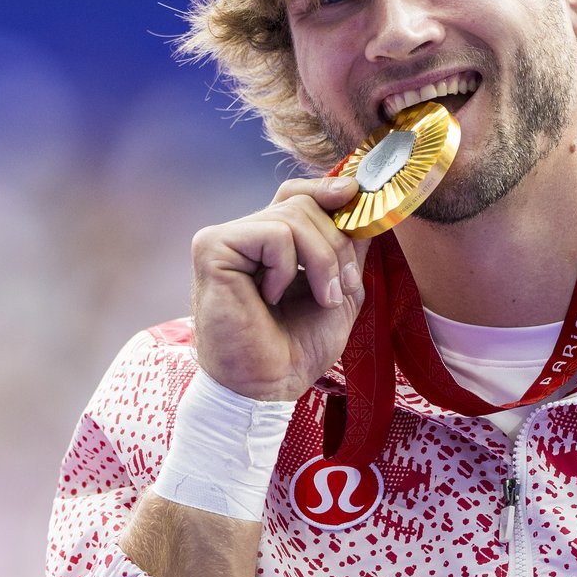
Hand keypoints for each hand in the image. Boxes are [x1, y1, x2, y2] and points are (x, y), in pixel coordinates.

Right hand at [189, 176, 370, 400]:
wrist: (269, 386)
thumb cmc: (298, 348)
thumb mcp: (340, 291)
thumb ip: (349, 250)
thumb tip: (363, 205)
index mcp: (270, 242)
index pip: (297, 194)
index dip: (327, 190)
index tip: (355, 194)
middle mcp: (246, 235)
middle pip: (303, 203)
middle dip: (337, 244)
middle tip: (342, 287)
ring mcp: (226, 239)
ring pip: (294, 215)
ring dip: (322, 260)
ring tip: (321, 298)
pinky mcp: (213, 248)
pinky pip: (274, 234)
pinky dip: (287, 268)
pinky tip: (272, 297)